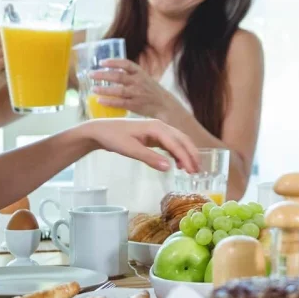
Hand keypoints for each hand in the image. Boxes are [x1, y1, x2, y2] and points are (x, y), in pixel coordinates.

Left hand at [80, 118, 198, 172]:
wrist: (100, 130)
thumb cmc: (113, 138)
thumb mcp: (130, 149)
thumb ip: (149, 158)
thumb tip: (168, 167)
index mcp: (156, 127)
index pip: (176, 143)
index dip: (186, 157)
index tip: (192, 171)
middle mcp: (160, 126)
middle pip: (182, 140)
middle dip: (191, 154)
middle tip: (197, 171)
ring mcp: (158, 130)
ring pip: (178, 141)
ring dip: (186, 154)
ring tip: (191, 169)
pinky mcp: (154, 135)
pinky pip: (171, 143)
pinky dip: (177, 153)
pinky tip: (178, 163)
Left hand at [89, 59, 172, 118]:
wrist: (165, 105)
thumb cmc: (151, 91)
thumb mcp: (144, 78)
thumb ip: (130, 75)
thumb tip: (110, 71)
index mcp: (140, 73)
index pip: (126, 64)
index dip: (113, 62)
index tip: (101, 62)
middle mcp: (138, 82)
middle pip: (118, 76)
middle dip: (103, 75)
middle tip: (91, 74)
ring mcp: (137, 94)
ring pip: (118, 90)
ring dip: (104, 89)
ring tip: (93, 89)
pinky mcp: (135, 105)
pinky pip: (120, 103)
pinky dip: (109, 102)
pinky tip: (100, 100)